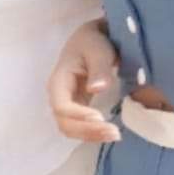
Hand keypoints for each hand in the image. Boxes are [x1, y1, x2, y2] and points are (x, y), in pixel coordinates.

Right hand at [48, 21, 120, 142]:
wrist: (92, 39)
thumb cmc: (93, 41)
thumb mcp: (97, 50)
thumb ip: (99, 68)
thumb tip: (97, 89)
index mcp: (59, 80)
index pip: (61, 105)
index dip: (78, 115)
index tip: (101, 117)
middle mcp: (58, 95)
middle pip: (64, 122)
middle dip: (87, 131)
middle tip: (114, 132)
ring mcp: (67, 103)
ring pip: (71, 128)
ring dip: (90, 135)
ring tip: (115, 134)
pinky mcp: (77, 108)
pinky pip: (79, 126)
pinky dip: (93, 133)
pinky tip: (110, 132)